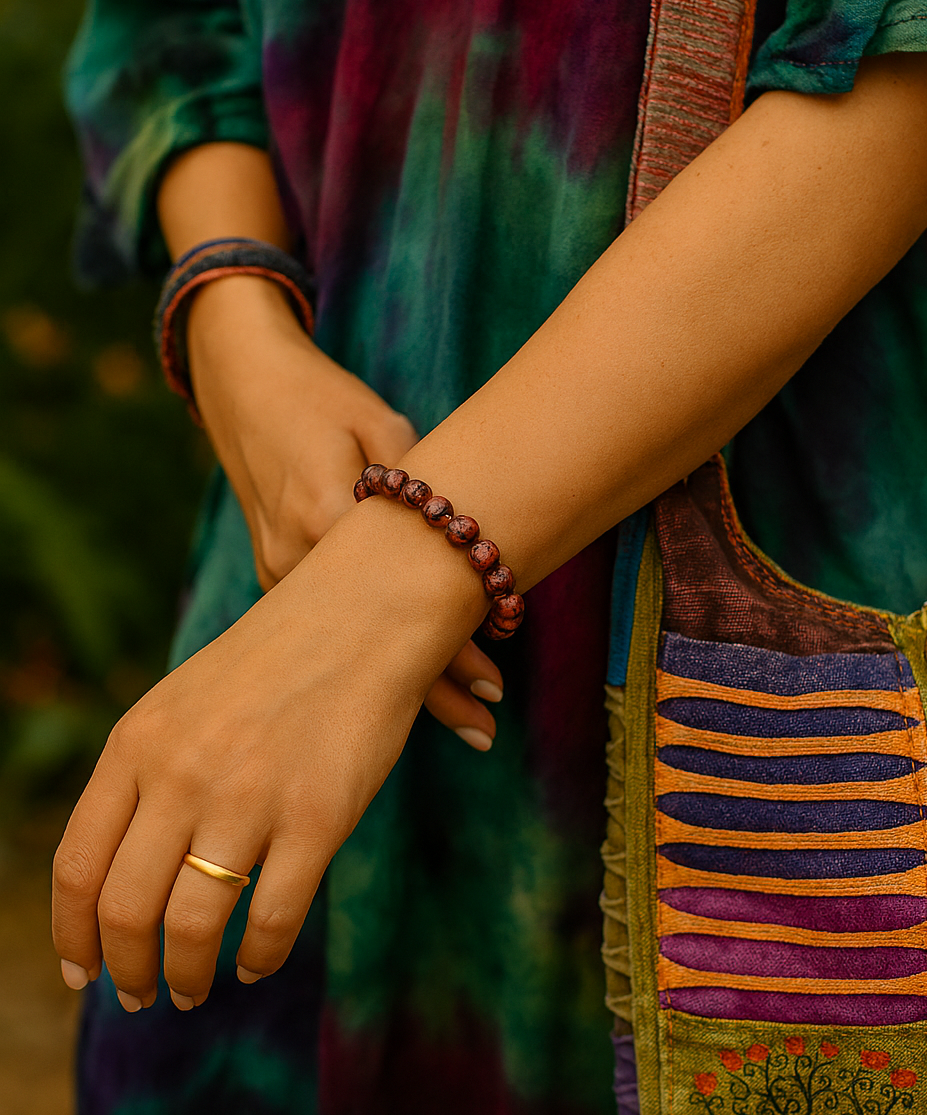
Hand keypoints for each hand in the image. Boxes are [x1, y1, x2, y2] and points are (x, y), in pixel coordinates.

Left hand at [53, 501, 484, 1008]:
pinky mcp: (317, 818)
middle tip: (138, 995)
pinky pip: (273, 919)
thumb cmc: (273, 665)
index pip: (77, 865)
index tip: (79, 973)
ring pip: (193, 925)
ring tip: (194, 990)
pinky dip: (258, 958)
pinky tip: (255, 964)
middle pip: (125, 908)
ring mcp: (248, 797)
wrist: (362, 614)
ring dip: (187, 976)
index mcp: (137, 744)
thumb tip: (115, 877)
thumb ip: (144, 778)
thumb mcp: (181, 706)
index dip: (70, 935)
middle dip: (125, 971)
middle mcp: (181, 774)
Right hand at [187, 275, 502, 746]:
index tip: (495, 689)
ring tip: (464, 720)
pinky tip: (406, 682)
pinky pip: (327, 628)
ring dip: (403, 676)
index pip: (398, 605)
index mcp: (326, 514)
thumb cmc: (325, 398)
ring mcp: (275, 572)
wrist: (244, 385)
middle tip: (486, 729)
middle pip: (371, 645)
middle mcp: (294, 557)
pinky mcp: (270, 575)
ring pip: (348, 647)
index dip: (449, 651)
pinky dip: (368, 652)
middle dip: (431, 691)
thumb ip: (417, 484)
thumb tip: (467, 540)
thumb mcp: (379, 425)